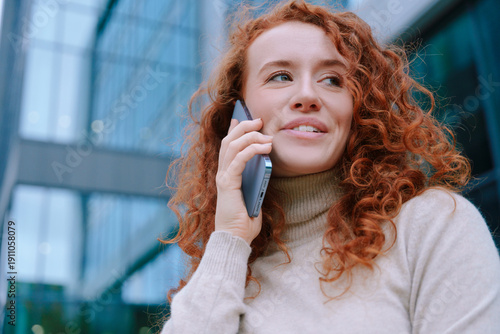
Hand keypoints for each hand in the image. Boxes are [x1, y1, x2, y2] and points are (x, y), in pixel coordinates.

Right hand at [214, 118, 272, 244]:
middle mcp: (222, 173)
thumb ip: (255, 180)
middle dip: (244, 127)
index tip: (240, 118)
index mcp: (227, 175)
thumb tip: (264, 165)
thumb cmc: (244, 221)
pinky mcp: (228, 183)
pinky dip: (252, 150)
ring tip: (265, 133)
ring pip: (233, 146)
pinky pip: (239, 160)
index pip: (228, 146)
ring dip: (250, 136)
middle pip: (230, 141)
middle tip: (259, 121)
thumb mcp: (253, 194)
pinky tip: (264, 147)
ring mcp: (223, 177)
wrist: (235, 238)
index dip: (233, 130)